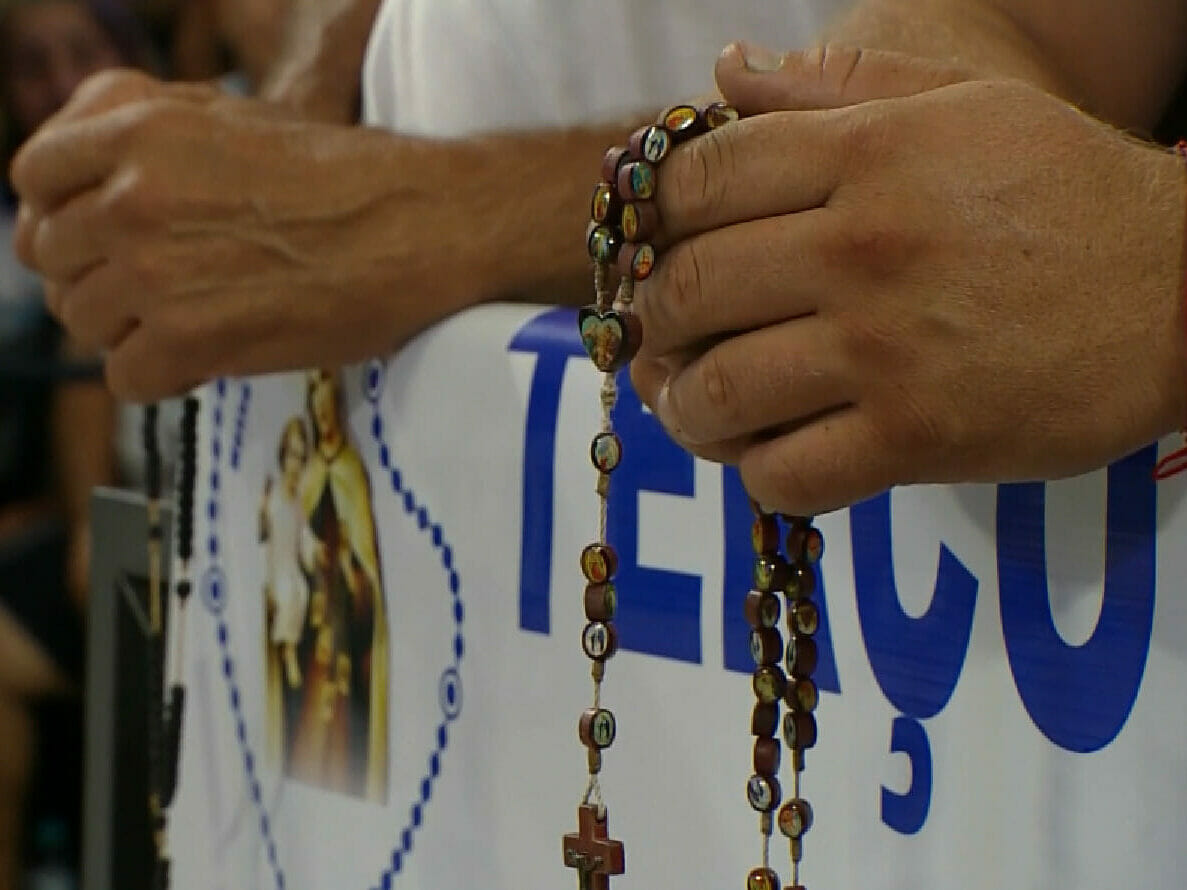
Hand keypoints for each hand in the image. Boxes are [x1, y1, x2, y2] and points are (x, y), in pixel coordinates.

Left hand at [11, 70, 478, 400]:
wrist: (424, 227)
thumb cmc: (351, 177)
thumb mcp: (239, 121)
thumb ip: (153, 140)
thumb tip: (94, 188)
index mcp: (142, 130)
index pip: (35, 178)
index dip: (63, 213)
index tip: (99, 239)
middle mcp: (133, 196)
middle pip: (54, 259)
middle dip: (100, 277)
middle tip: (159, 291)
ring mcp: (156, 271)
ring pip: (85, 322)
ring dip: (134, 329)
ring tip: (196, 322)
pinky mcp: (193, 339)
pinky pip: (128, 378)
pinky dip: (166, 377)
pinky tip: (210, 359)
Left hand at [631, 73, 1185, 514]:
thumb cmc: (1066, 192)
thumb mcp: (960, 104)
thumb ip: (834, 84)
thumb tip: (727, 69)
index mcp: (863, 154)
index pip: (695, 184)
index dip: (650, 222)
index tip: (655, 250)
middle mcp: (860, 248)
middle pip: (688, 291)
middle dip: (653, 322)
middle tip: (661, 338)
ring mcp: (885, 350)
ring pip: (720, 393)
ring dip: (687, 408)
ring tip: (694, 404)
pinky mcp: (917, 439)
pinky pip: (785, 474)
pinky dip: (757, 472)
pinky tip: (770, 452)